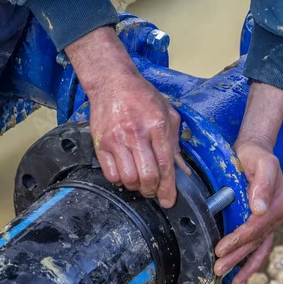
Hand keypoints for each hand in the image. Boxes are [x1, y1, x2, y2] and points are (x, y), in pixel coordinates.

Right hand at [66, 27, 187, 207]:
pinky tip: (125, 173)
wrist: (112, 82)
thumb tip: (182, 170)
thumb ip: (175, 142)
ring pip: (128, 179)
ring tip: (140, 181)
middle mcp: (136, 134)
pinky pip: (111, 174)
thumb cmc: (142, 97)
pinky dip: (120, 180)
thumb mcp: (167, 113)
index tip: (169, 200)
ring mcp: (116, 140)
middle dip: (153, 191)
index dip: (168, 188)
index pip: (165, 165)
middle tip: (154, 191)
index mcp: (157, 125)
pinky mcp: (100, 144)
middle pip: (147, 177)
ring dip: (137, 187)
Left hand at [214, 140, 282, 283]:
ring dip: (244, 268)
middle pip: (255, 242)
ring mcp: (270, 223)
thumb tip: (260, 209)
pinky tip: (240, 277)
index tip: (221, 248)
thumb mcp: (262, 163)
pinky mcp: (262, 225)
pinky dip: (250, 264)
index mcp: (277, 205)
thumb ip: (263, 184)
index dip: (239, 239)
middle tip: (218, 268)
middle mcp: (276, 217)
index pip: (256, 227)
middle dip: (236, 257)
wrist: (255, 152)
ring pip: (258, 250)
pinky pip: (258, 248)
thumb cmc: (256, 156)